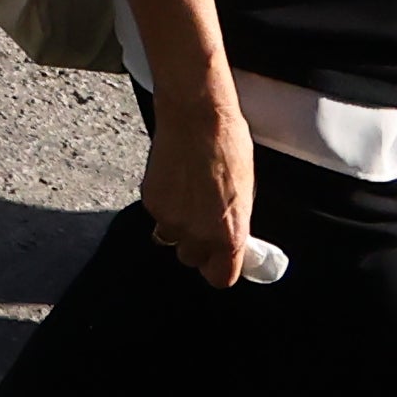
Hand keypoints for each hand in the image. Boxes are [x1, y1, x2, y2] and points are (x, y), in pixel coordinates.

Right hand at [144, 86, 258, 287]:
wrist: (196, 118)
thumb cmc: (228, 146)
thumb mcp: (246, 192)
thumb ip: (235, 224)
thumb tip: (230, 238)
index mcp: (228, 233)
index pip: (220, 278)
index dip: (220, 268)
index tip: (222, 259)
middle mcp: (198, 232)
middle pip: (191, 259)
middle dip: (197, 244)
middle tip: (204, 221)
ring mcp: (170, 218)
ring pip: (170, 238)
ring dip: (178, 227)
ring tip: (187, 200)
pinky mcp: (151, 201)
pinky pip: (157, 216)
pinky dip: (164, 205)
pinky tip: (175, 184)